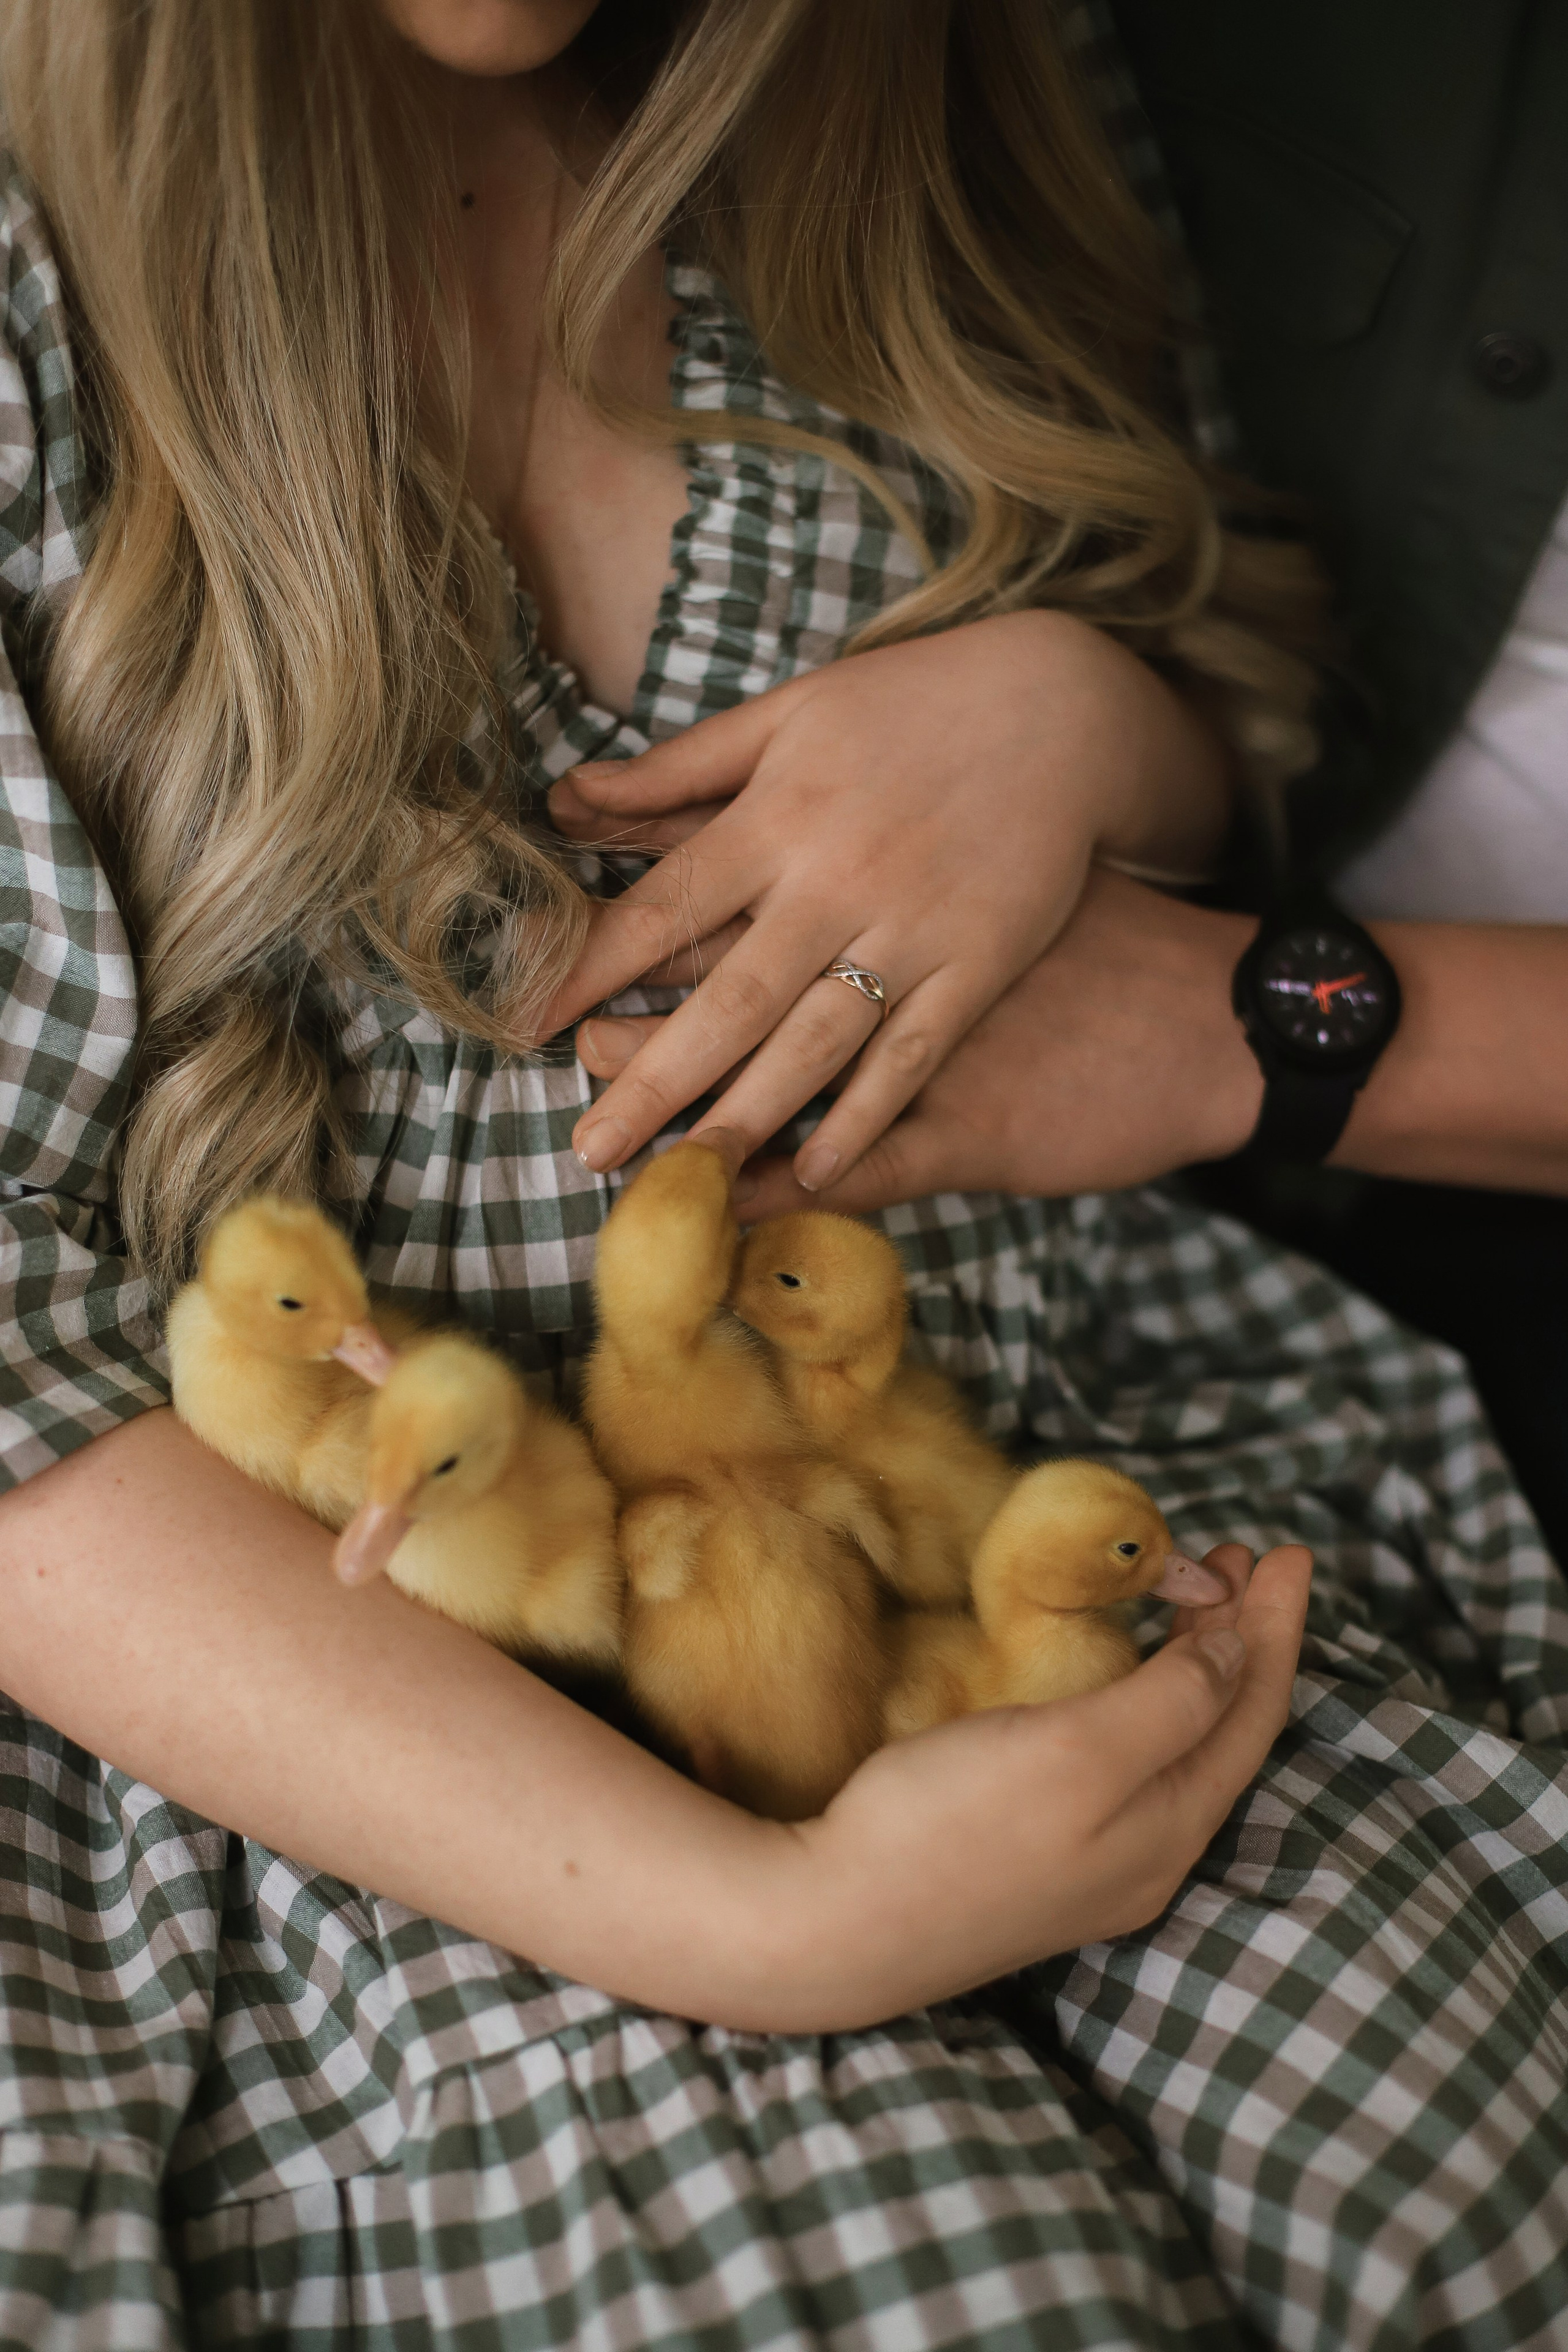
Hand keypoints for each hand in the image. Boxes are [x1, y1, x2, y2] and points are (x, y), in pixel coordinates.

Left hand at [544, 611, 1228, 1188]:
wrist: (1070, 709)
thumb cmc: (918, 704)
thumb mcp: (795, 712)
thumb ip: (684, 767)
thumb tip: (573, 796)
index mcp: (782, 814)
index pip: (664, 907)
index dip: (591, 970)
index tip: (532, 1027)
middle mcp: (838, 878)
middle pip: (727, 996)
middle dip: (653, 1078)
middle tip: (588, 1150)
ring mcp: (914, 927)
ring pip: (815, 1043)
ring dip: (745, 1117)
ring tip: (684, 1182)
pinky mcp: (981, 964)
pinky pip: (914, 1055)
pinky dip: (864, 1115)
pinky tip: (812, 1172)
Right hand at [764, 1542, 1311, 2030]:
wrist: (833, 1925)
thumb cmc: (951, 1827)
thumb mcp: (1078, 1752)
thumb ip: (1171, 1704)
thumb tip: (1239, 1654)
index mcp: (1169, 1826)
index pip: (1253, 1710)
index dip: (1276, 1626)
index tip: (1292, 1550)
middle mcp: (1148, 1854)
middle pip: (1222, 1731)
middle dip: (1241, 1640)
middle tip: (1238, 1557)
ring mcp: (1093, 1863)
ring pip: (1176, 1750)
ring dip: (1195, 1668)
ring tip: (1193, 1602)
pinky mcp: (1039, 1857)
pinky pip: (1131, 1766)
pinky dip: (1147, 1702)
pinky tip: (1122, 1682)